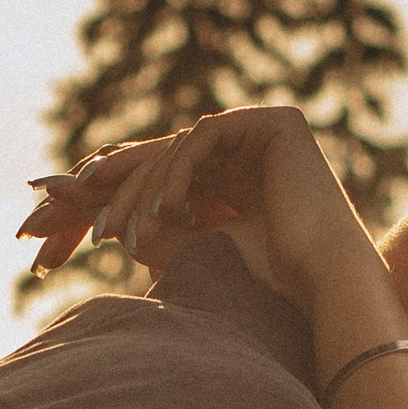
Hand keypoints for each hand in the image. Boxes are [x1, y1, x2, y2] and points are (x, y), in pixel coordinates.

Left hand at [18, 106, 394, 336]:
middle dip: (122, 187)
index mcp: (239, 177)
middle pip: (170, 155)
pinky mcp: (278, 122)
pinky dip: (182, 170)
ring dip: (148, 188)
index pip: (171, 173)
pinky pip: (208, 136)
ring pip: (183, 146)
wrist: (324, 286)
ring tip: (126, 230)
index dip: (125, 190)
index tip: (83, 218)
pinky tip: (168, 209)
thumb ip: (160, 227)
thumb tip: (110, 223)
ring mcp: (266, 130)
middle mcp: (252, 148)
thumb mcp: (199, 250)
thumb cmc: (271, 283)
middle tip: (88, 219)